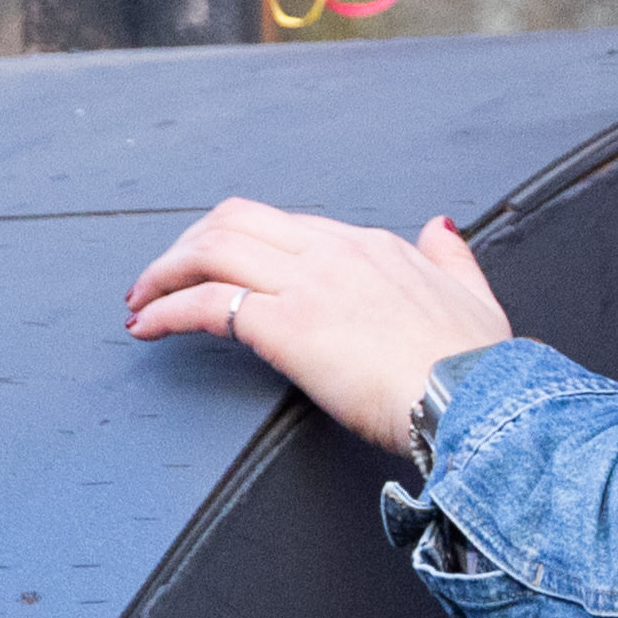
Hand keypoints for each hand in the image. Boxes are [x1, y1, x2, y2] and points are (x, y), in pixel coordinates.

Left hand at [126, 197, 513, 454]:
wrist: (476, 396)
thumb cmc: (475, 363)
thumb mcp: (474, 295)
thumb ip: (451, 257)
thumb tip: (439, 229)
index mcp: (373, 245)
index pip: (287, 225)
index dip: (241, 244)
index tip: (217, 271)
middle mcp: (335, 251)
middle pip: (235, 220)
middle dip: (186, 245)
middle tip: (160, 280)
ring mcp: (308, 284)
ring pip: (211, 249)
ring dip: (164, 273)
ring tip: (141, 302)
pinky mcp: (285, 325)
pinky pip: (205, 303)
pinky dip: (165, 311)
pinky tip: (148, 329)